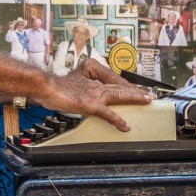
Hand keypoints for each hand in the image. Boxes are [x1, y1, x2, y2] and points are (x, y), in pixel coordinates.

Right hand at [36, 60, 151, 131]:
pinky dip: (117, 120)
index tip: (136, 89)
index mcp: (93, 70)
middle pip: (120, 86)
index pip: (114, 78)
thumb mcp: (78, 77)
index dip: (126, 85)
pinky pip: (107, 113)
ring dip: (133, 98)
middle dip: (136, 91)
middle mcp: (95, 80)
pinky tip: (125, 126)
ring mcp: (94, 92)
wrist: (46, 88)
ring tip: (145, 101)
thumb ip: (91, 81)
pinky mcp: (90, 104)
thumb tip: (103, 91)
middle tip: (149, 95)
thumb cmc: (58, 85)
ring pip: (118, 95)